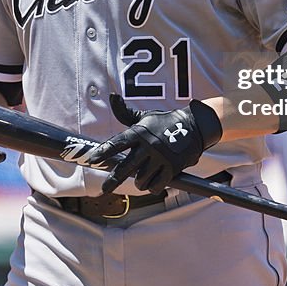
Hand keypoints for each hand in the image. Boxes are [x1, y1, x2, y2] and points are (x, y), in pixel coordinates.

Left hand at [87, 95, 221, 194]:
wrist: (194, 127)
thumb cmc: (164, 122)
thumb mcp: (144, 116)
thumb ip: (125, 112)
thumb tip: (112, 96)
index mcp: (139, 133)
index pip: (117, 143)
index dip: (103, 152)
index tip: (92, 160)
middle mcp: (148, 146)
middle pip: (125, 168)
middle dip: (112, 181)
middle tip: (104, 189)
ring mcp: (160, 158)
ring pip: (140, 180)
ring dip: (138, 182)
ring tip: (140, 177)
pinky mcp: (172, 168)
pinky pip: (156, 185)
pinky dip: (152, 186)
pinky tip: (152, 183)